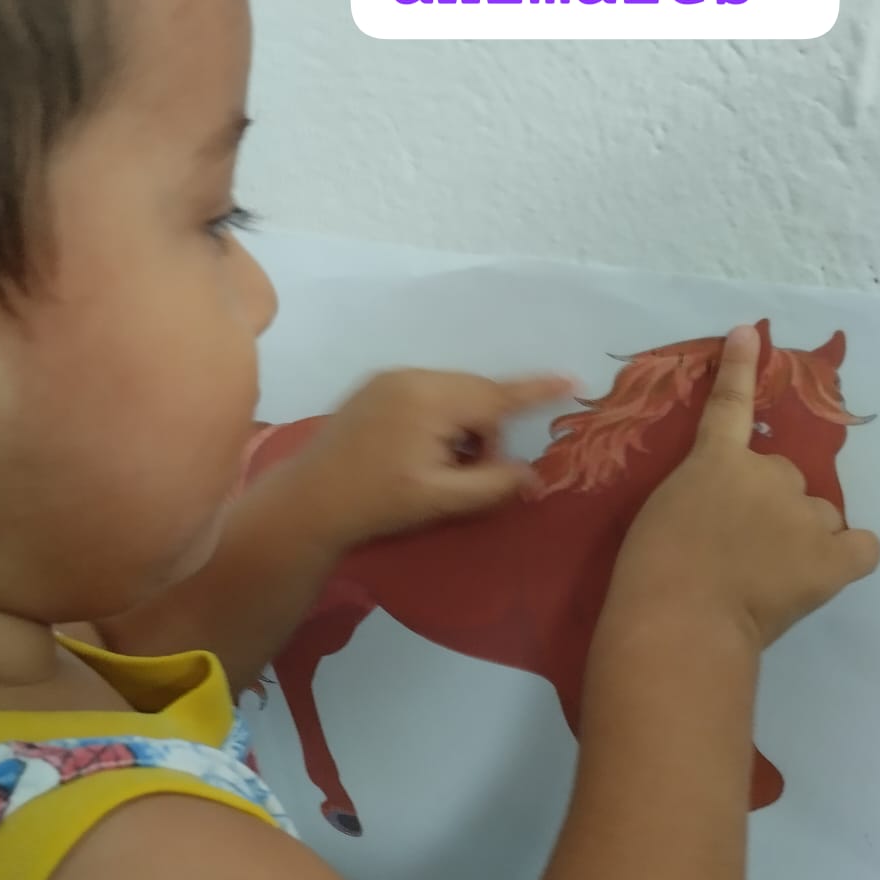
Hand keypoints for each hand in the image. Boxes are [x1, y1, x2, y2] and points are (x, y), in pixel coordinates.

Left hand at [283, 368, 575, 550]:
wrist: (307, 501)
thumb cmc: (376, 503)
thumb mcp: (441, 500)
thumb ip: (492, 485)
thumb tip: (534, 477)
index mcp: (430, 400)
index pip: (497, 394)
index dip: (536, 390)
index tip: (571, 380)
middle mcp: (410, 377)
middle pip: (476, 394)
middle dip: (485, 432)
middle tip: (472, 475)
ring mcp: (388, 378)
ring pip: (453, 394)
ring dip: (463, 427)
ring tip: (442, 469)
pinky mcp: (374, 387)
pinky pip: (427, 393)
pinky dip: (439, 419)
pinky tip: (421, 454)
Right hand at [608, 325, 879, 647]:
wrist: (681, 617)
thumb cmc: (651, 570)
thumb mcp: (660, 513)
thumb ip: (697, 497)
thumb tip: (723, 517)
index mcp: (716, 461)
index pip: (730, 404)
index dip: (741, 368)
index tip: (749, 334)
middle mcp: (769, 475)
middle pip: (784, 477)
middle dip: (768, 503)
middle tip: (739, 545)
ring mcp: (806, 516)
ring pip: (818, 514)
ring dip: (800, 533)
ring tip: (769, 572)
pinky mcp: (834, 558)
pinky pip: (863, 548)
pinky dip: (847, 556)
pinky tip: (824, 570)